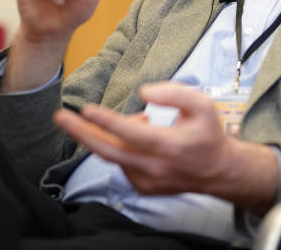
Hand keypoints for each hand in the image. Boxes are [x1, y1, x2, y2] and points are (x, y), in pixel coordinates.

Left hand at [53, 82, 278, 211]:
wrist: (219, 171)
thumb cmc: (208, 134)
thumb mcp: (202, 104)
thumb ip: (174, 92)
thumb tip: (143, 92)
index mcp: (170, 146)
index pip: (130, 134)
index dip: (106, 121)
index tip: (86, 109)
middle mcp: (155, 168)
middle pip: (109, 151)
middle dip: (81, 133)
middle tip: (60, 117)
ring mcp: (147, 181)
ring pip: (113, 155)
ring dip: (107, 135)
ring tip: (123, 120)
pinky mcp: (141, 188)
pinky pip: (121, 162)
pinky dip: (121, 146)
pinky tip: (138, 138)